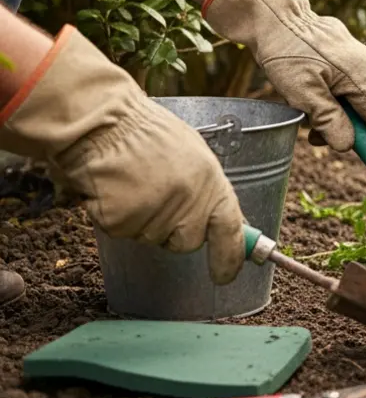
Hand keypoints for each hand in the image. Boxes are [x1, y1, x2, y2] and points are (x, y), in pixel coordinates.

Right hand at [0, 27, 243, 283]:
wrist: (102, 123)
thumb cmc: (147, 133)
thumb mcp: (194, 155)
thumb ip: (209, 190)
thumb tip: (224, 221)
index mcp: (211, 184)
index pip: (231, 232)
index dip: (230, 258)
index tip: (226, 274)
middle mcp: (187, 204)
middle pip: (187, 242)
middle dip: (176, 230)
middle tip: (159, 198)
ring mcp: (154, 215)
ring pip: (153, 238)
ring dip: (145, 220)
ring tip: (135, 183)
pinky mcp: (122, 223)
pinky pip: (124, 232)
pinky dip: (118, 216)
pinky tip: (116, 188)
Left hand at [203, 0, 365, 171]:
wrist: (272, 14)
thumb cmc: (285, 52)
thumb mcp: (303, 93)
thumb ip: (329, 121)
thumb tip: (347, 146)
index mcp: (362, 78)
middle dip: (354, 133)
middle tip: (326, 143)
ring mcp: (356, 59)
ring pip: (355, 100)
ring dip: (338, 116)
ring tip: (308, 124)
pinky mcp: (343, 55)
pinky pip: (346, 85)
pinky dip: (333, 100)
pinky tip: (310, 101)